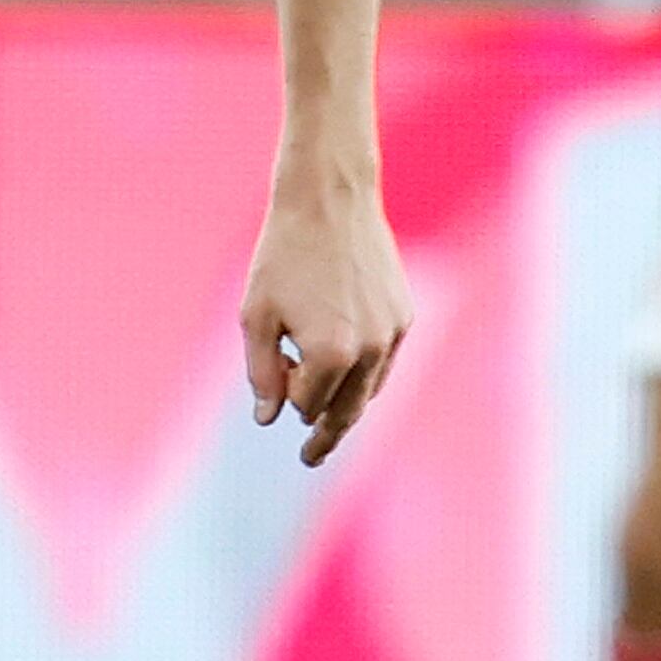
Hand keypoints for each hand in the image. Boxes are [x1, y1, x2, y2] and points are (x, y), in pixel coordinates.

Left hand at [240, 167, 409, 466]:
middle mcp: (369, 350)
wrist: (330, 201)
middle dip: (327, 437)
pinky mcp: (404, 315)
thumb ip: (262, 373)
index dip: (288, 397)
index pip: (308, 406)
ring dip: (348, 405)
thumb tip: (269, 418)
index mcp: (330, 355)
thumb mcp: (256, 316)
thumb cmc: (283, 256)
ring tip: (330, 424)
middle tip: (311, 459)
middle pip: (348, 412)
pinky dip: (366, 375)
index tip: (278, 375)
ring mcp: (393, 333)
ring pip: (371, 390)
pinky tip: (351, 376)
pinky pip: (384, 361)